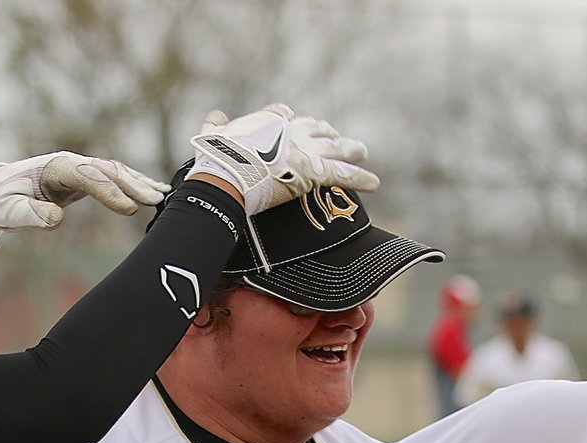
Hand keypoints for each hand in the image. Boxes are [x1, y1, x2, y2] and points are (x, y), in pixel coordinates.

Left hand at [0, 152, 169, 241]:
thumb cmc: (2, 200)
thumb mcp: (9, 211)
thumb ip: (30, 215)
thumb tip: (56, 219)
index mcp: (54, 167)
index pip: (87, 176)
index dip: (109, 191)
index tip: (129, 209)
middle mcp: (71, 162)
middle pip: (108, 170)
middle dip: (133, 184)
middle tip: (156, 200)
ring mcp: (81, 167)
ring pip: (115, 171)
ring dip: (139, 182)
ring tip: (162, 196)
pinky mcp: (86, 177)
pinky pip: (114, 178)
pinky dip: (135, 183)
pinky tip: (156, 192)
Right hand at [187, 103, 380, 214]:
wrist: (226, 175)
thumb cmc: (215, 159)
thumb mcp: (211, 136)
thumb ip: (215, 125)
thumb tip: (215, 116)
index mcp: (266, 124)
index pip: (284, 116)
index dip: (290, 121)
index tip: (293, 122)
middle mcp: (290, 132)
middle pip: (315, 128)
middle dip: (327, 133)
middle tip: (336, 137)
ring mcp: (304, 150)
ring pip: (334, 147)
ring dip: (350, 149)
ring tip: (362, 151)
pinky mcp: (313, 172)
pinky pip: (342, 175)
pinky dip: (360, 179)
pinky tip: (375, 183)